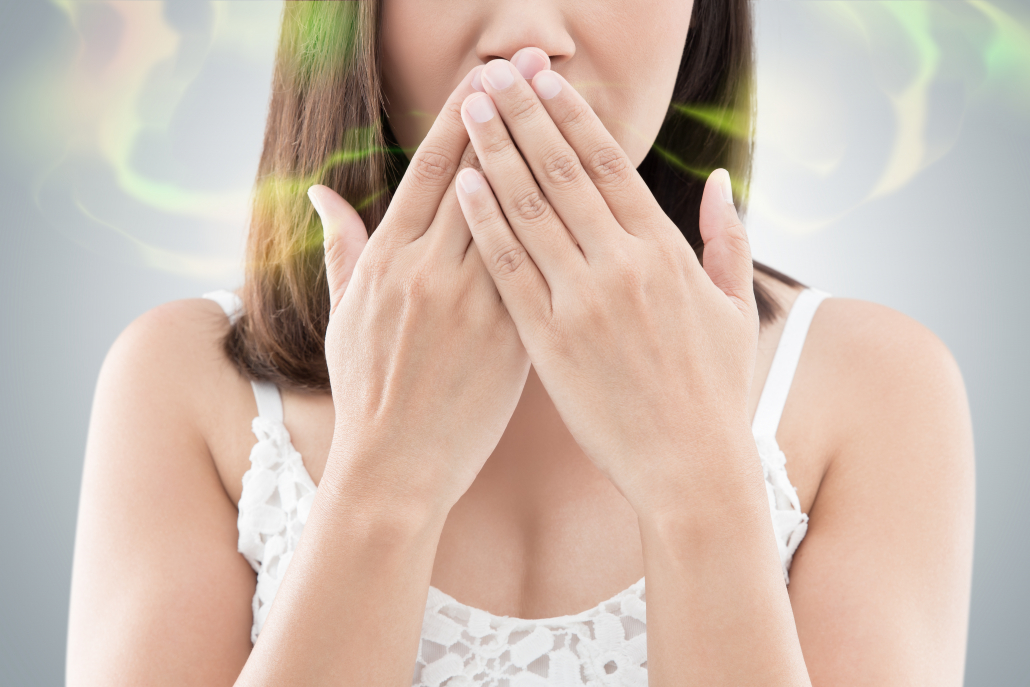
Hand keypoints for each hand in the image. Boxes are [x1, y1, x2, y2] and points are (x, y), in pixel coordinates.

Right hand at [310, 65, 529, 516]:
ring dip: (548, 157)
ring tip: (571, 111)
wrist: (396, 468)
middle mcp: (432, 272)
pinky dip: (567, 231)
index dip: (464, 117)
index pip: (434, 170)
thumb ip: (339, 247)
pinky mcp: (513, 338)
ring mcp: (476, 305)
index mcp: (388, 260)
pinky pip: (546, 272)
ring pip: (521, 216)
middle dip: (513, 114)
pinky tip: (591, 195)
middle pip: (484, 176)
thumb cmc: (366, 390)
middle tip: (538, 64)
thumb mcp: (341, 314)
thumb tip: (321, 192)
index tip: (489, 74)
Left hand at [454, 59, 759, 517]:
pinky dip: (485, 223)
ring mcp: (582, 302)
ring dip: (496, 154)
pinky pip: (510, 269)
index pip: (611, 165)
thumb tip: (718, 181)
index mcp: (665, 253)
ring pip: (530, 210)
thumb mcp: (733, 308)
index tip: (546, 79)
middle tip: (495, 73)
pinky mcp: (548, 341)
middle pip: (563, 173)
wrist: (688, 467)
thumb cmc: (715, 391)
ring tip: (470, 110)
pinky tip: (463, 186)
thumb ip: (727, 238)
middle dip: (526, 117)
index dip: (573, 117)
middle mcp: (622, 266)